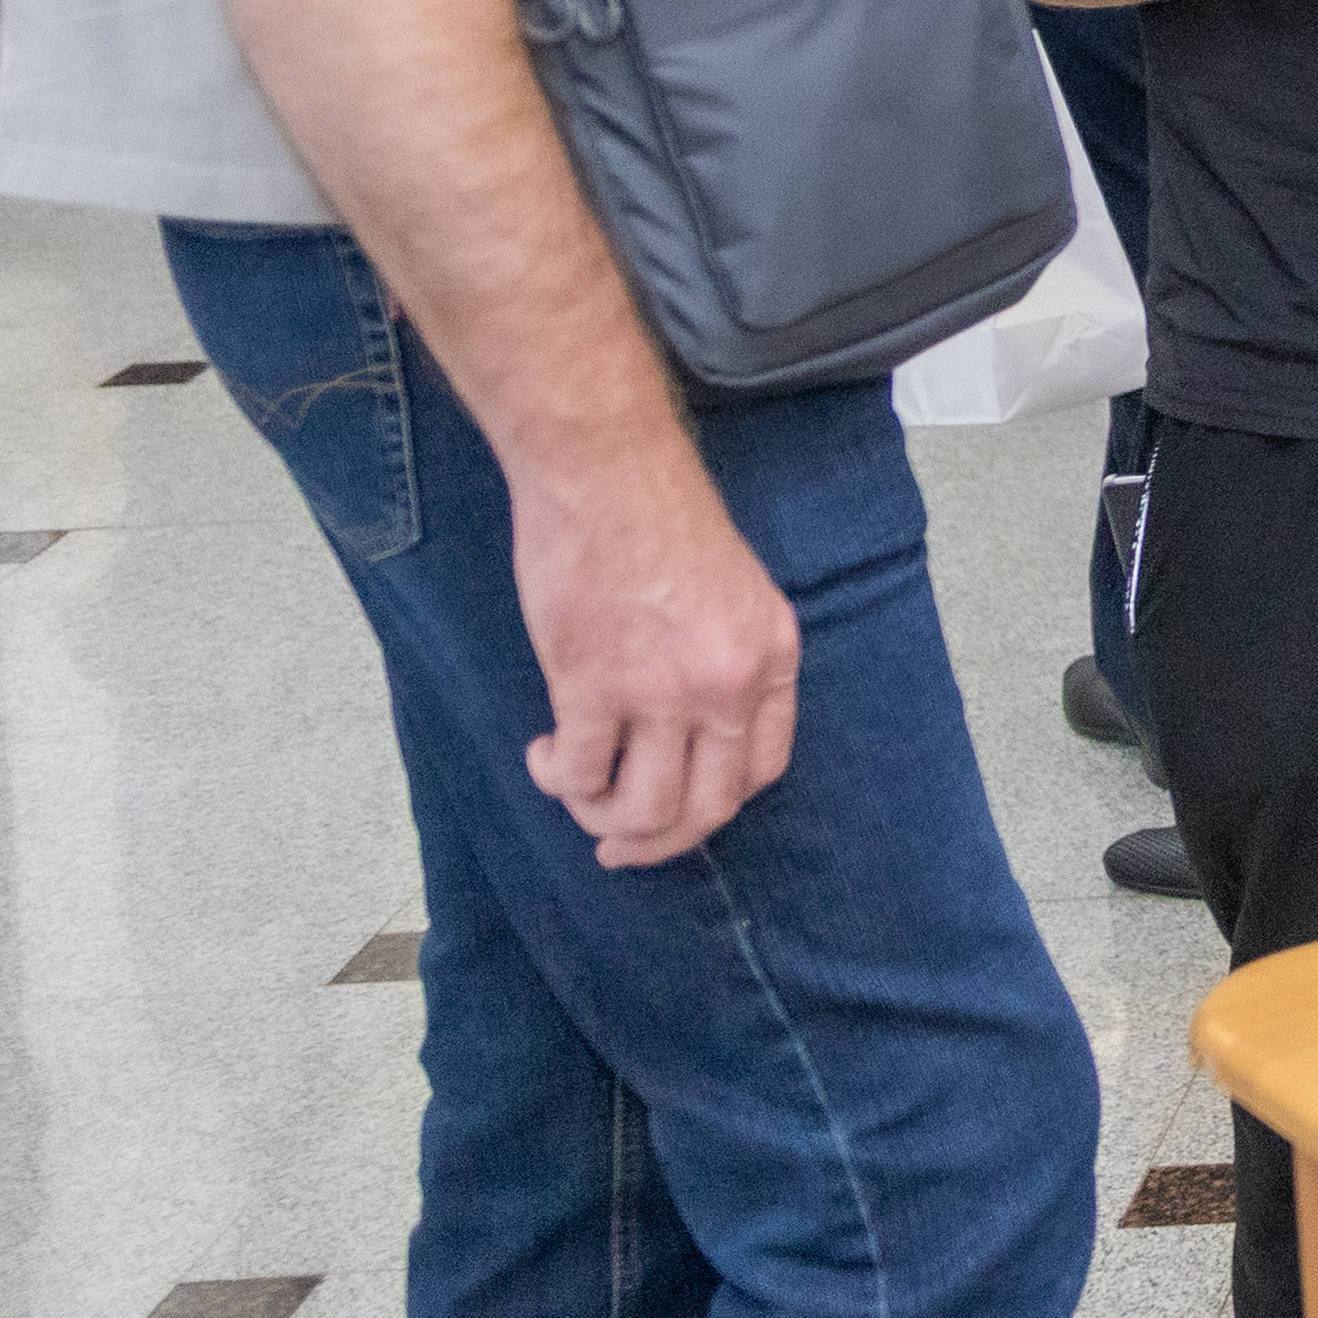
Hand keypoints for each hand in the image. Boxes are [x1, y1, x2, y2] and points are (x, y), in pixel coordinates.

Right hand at [511, 442, 803, 868]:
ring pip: (643, 810)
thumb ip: (726, 659)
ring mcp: (664, 692)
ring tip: (575, 790)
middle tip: (618, 844)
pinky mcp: (594, 687)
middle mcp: (728, 685)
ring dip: (601, 819)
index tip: (679, 806)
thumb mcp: (735, 591)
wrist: (608, 473)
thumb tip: (692, 730)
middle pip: (707, 809)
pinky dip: (558, 780)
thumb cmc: (660, 518)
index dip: (716, 802)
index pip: (763, 769)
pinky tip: (546, 756)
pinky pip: (580, 776)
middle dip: (659, 843)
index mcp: (772, 657)